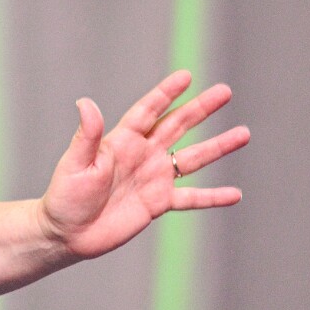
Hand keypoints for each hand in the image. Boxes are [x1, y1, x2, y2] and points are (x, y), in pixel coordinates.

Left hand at [39, 69, 248, 261]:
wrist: (68, 233)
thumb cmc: (65, 196)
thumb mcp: (75, 164)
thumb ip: (86, 136)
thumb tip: (85, 102)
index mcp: (122, 140)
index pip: (149, 111)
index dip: (166, 94)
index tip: (186, 76)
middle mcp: (142, 154)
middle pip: (178, 125)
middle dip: (201, 109)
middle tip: (225, 91)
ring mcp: (153, 178)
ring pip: (192, 158)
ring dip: (218, 147)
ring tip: (244, 134)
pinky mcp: (158, 203)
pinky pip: (191, 198)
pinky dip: (213, 197)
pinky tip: (235, 195)